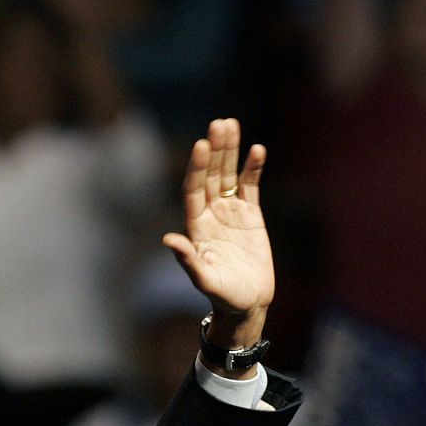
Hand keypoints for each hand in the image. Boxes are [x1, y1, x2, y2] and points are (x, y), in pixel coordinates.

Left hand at [162, 119, 272, 340]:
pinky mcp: (250, 214)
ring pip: (228, 175)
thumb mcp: (204, 279)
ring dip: (230, 151)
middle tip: (219, 123)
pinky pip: (250, 185)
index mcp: (196, 227)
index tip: (201, 145)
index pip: (193, 190)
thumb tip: (169, 240)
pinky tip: (257, 149)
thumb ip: (188, 260)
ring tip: (231, 124)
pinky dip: (253, 168)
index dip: (197, 168)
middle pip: (211, 176)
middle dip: (215, 151)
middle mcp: (210, 214)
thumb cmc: (222, 295)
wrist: (246, 302)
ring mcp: (230, 212)